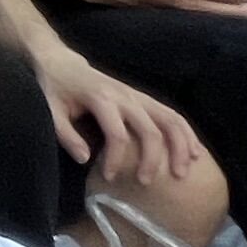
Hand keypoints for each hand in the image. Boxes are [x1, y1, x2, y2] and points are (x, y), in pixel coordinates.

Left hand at [37, 51, 202, 186]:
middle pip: (150, 129)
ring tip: (182, 173)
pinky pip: (172, 114)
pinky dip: (186, 133)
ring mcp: (138, 95)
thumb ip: (66, 135)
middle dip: (152, 159)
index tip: (110, 178)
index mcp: (101, 99)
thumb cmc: (56, 90)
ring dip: (180, 146)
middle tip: (147, 183)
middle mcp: (125, 96)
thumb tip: (85, 160)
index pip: (117, 134)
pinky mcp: (145, 98)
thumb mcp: (51, 110)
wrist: (63, 63)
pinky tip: (196, 152)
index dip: (116, 159)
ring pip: (170, 120)